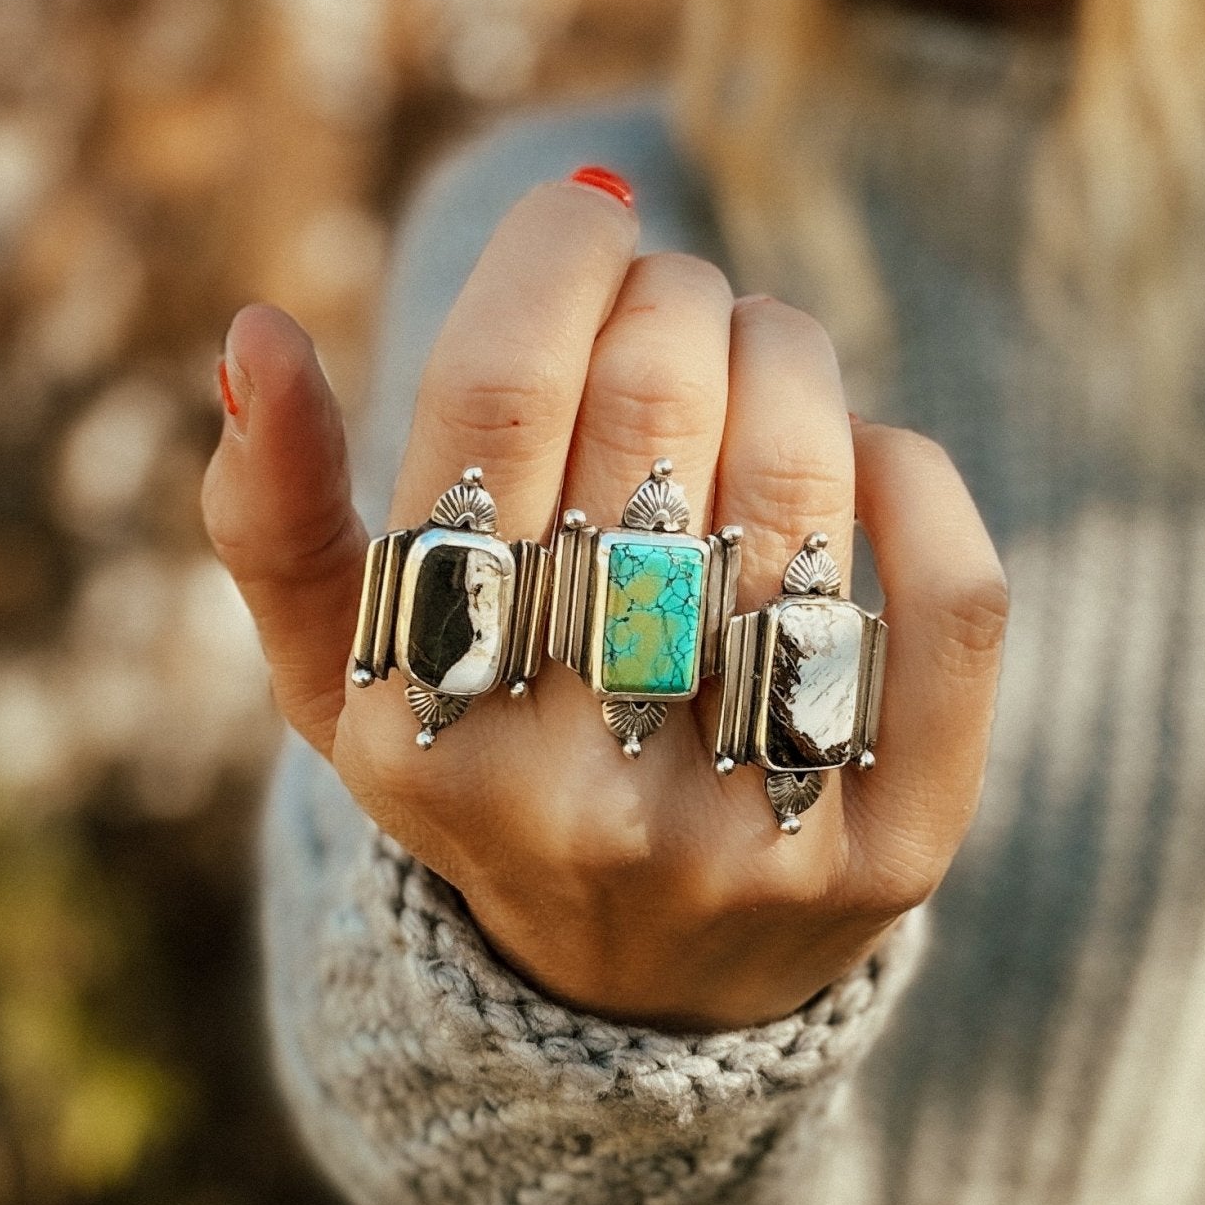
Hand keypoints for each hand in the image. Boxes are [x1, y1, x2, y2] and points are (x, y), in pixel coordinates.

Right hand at [203, 174, 1006, 1030]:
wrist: (634, 989)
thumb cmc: (479, 765)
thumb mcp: (340, 670)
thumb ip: (274, 514)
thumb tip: (255, 335)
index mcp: (417, 725)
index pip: (488, 407)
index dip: (547, 262)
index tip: (583, 215)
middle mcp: (576, 790)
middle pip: (655, 418)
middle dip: (673, 297)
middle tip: (670, 293)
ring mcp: (746, 829)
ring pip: (802, 484)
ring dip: (787, 357)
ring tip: (755, 354)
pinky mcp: (896, 851)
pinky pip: (949, 594)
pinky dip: (914, 475)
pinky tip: (861, 459)